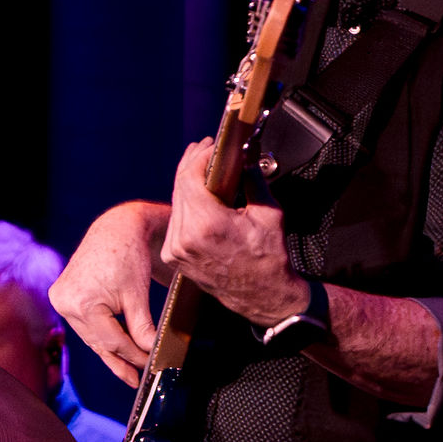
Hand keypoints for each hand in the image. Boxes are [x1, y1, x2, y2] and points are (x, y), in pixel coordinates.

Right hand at [51, 199, 171, 387]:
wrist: (114, 229)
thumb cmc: (128, 256)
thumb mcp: (138, 295)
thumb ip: (142, 328)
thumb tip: (150, 353)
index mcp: (81, 303)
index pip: (111, 341)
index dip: (133, 356)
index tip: (150, 366)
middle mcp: (64, 303)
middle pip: (98, 342)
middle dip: (120, 360)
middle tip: (135, 380)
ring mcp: (60, 300)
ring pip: (90, 336)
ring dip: (110, 351)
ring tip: (127, 371)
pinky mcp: (63, 296)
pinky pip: (85, 325)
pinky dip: (101, 335)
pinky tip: (113, 349)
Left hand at [156, 135, 309, 329]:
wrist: (263, 295)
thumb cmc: (270, 259)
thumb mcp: (269, 214)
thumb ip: (253, 181)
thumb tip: (245, 158)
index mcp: (207, 225)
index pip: (189, 177)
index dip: (199, 157)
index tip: (210, 146)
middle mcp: (184, 238)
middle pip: (179, 187)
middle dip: (192, 164)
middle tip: (204, 149)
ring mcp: (175, 249)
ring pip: (175, 203)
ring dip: (187, 183)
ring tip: (202, 168)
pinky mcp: (172, 256)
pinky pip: (175, 220)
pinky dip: (186, 204)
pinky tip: (197, 194)